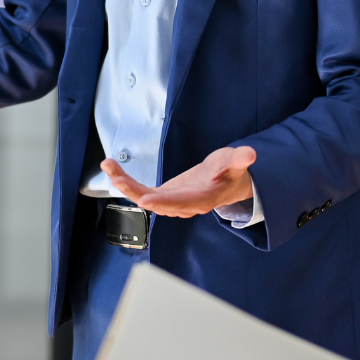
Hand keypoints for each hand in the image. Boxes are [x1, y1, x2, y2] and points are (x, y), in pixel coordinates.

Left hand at [102, 145, 255, 216]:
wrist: (225, 182)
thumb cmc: (230, 171)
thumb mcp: (235, 161)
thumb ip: (239, 159)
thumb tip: (250, 153)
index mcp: (203, 199)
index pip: (183, 202)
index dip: (164, 202)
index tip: (145, 199)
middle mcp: (184, 205)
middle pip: (158, 202)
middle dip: (135, 192)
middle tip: (117, 179)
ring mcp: (171, 202)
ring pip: (144, 197)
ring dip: (125, 184)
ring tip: (109, 166)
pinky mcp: (162, 196)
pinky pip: (141, 191)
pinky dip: (125, 180)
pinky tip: (111, 167)